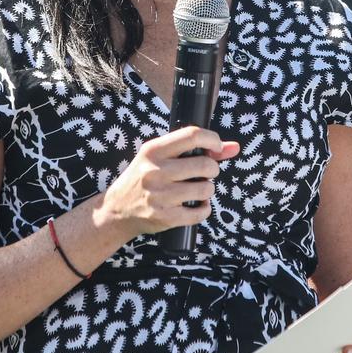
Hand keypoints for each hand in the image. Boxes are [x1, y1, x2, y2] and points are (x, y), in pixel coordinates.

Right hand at [101, 126, 239, 238]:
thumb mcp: (160, 157)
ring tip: (198, 189)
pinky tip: (197, 205)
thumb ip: (196, 149)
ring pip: (205, 189)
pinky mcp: (164, 217)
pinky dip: (204, 209)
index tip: (216, 148)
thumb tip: (234, 147)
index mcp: (154, 150)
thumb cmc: (144, 178)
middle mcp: (155, 171)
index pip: (192, 135)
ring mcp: (160, 196)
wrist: (117, 210)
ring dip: (208, 189)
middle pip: (205, 165)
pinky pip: (200, 212)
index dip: (213, 140)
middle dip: (212, 169)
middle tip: (206, 173)